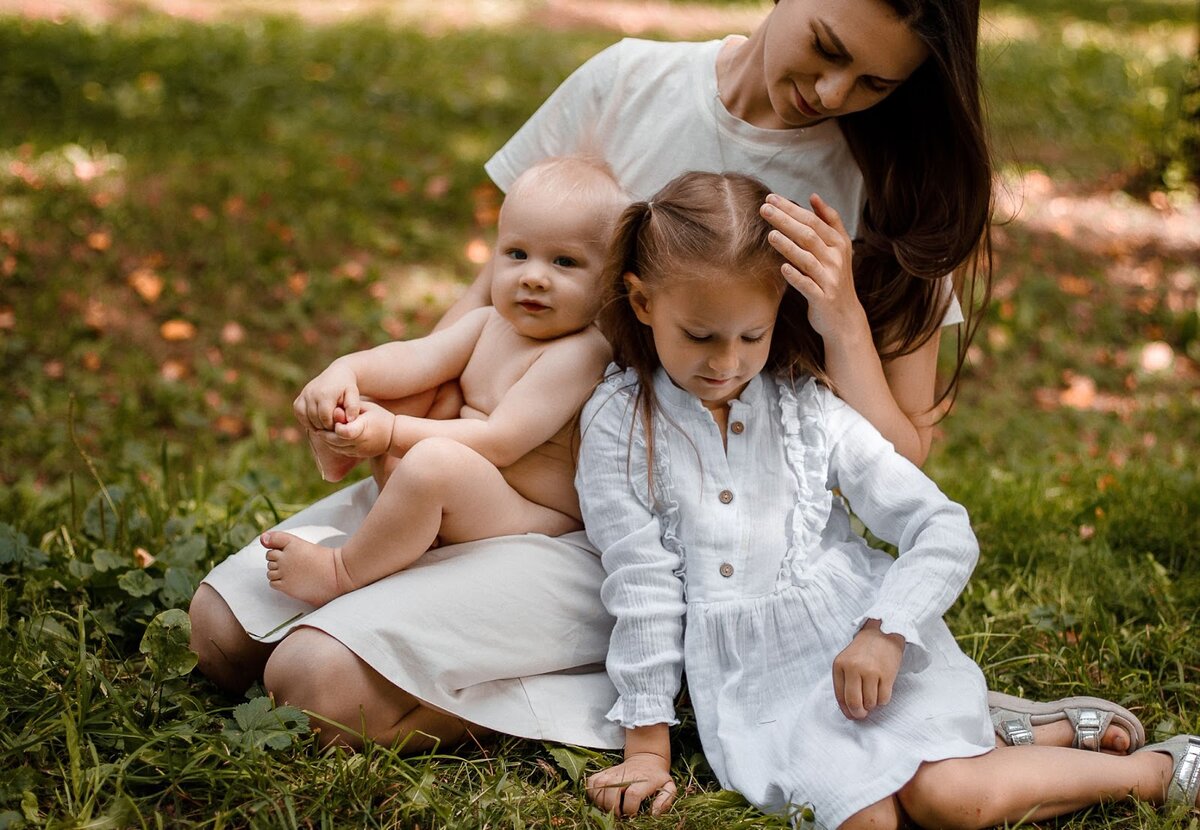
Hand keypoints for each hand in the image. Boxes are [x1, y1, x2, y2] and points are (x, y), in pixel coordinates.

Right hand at [294, 360, 360, 431]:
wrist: (337, 374)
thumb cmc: (347, 387)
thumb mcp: (354, 395)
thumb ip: (353, 408)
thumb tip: (349, 421)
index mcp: (325, 394)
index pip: (325, 417)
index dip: (331, 425)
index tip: (337, 426)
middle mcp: (312, 393)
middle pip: (314, 418)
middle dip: (323, 426)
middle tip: (331, 427)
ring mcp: (304, 394)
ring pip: (304, 416)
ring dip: (313, 424)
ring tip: (324, 425)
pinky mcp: (300, 396)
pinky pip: (298, 412)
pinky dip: (305, 419)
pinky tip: (315, 421)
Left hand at [320, 400, 394, 457]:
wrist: (394, 435)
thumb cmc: (379, 416)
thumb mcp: (367, 408)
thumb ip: (350, 409)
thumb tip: (333, 410)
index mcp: (363, 429)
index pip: (343, 432)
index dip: (335, 427)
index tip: (332, 421)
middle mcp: (360, 442)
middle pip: (335, 441)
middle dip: (325, 434)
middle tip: (318, 426)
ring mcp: (359, 451)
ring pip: (335, 448)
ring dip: (327, 440)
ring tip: (322, 431)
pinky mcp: (358, 455)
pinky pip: (341, 451)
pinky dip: (334, 445)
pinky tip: (332, 437)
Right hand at [586, 752, 675, 816]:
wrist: (646, 759)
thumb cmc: (657, 777)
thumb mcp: (668, 787)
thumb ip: (664, 801)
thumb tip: (654, 814)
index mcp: (644, 780)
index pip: (633, 794)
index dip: (629, 809)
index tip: (631, 814)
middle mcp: (626, 774)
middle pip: (612, 791)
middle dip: (613, 808)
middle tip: (618, 814)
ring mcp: (613, 772)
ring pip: (599, 786)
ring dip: (601, 802)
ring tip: (609, 808)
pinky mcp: (604, 772)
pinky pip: (591, 783)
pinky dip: (592, 794)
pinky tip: (601, 801)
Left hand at [760, 193, 868, 343]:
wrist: (845, 317)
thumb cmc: (834, 278)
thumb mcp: (839, 248)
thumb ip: (829, 221)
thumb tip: (813, 197)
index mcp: (839, 244)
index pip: (814, 221)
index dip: (793, 209)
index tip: (772, 198)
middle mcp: (836, 259)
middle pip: (809, 235)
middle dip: (786, 220)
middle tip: (764, 209)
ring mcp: (829, 279)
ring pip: (807, 259)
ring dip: (789, 246)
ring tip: (771, 234)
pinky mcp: (822, 298)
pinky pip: (807, 286)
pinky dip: (796, 276)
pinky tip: (783, 268)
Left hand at [832, 619, 904, 719]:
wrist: (883, 634)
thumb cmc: (863, 651)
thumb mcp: (846, 661)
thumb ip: (844, 683)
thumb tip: (849, 711)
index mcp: (840, 665)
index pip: (840, 696)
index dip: (846, 710)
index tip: (851, 714)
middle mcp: (854, 668)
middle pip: (854, 702)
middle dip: (858, 713)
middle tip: (862, 714)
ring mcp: (871, 671)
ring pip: (870, 703)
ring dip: (872, 705)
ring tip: (872, 695)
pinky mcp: (887, 675)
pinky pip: (884, 699)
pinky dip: (882, 701)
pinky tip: (881, 691)